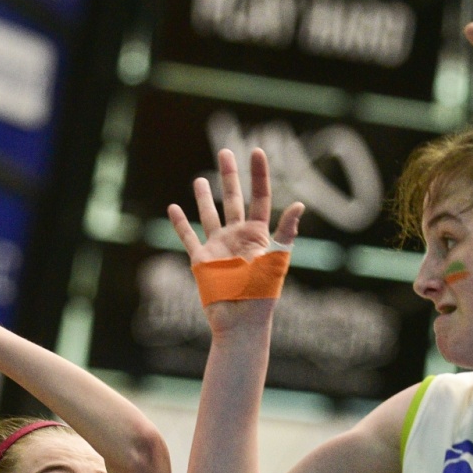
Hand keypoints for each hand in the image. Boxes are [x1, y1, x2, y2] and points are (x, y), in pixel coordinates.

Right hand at [167, 148, 303, 330]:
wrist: (241, 322)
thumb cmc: (263, 294)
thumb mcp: (277, 259)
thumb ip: (286, 232)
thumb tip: (299, 204)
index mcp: (259, 234)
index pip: (260, 197)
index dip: (259, 174)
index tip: (257, 151)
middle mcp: (238, 237)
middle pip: (232, 199)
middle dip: (230, 175)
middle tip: (225, 151)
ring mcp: (219, 247)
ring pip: (209, 215)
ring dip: (203, 197)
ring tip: (199, 178)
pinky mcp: (201, 261)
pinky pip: (188, 237)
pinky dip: (180, 223)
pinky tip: (173, 208)